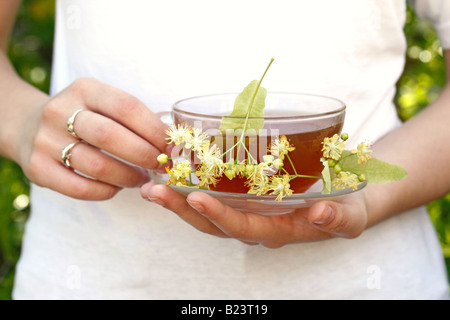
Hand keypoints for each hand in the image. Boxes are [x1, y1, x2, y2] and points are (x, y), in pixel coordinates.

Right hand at [17, 78, 168, 199]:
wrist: (28, 125)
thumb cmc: (82, 116)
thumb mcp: (101, 103)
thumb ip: (132, 117)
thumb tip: (172, 142)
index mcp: (84, 89)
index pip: (126, 107)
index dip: (154, 129)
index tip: (171, 146)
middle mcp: (60, 111)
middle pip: (110, 136)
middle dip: (144, 155)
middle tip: (162, 166)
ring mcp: (45, 140)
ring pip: (97, 166)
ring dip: (128, 177)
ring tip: (142, 178)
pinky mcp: (37, 168)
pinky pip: (80, 188)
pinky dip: (106, 191)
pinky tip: (117, 187)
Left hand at [141, 182, 368, 247]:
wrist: (345, 201)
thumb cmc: (346, 208)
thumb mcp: (350, 215)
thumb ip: (337, 219)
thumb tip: (320, 214)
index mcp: (278, 231)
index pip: (243, 228)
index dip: (219, 216)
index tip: (196, 198)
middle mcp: (257, 224)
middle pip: (213, 224)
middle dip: (184, 210)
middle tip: (156, 192)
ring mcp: (248, 212)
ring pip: (208, 212)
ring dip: (179, 200)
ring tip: (152, 186)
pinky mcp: (245, 198)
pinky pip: (215, 195)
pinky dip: (192, 186)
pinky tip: (174, 173)